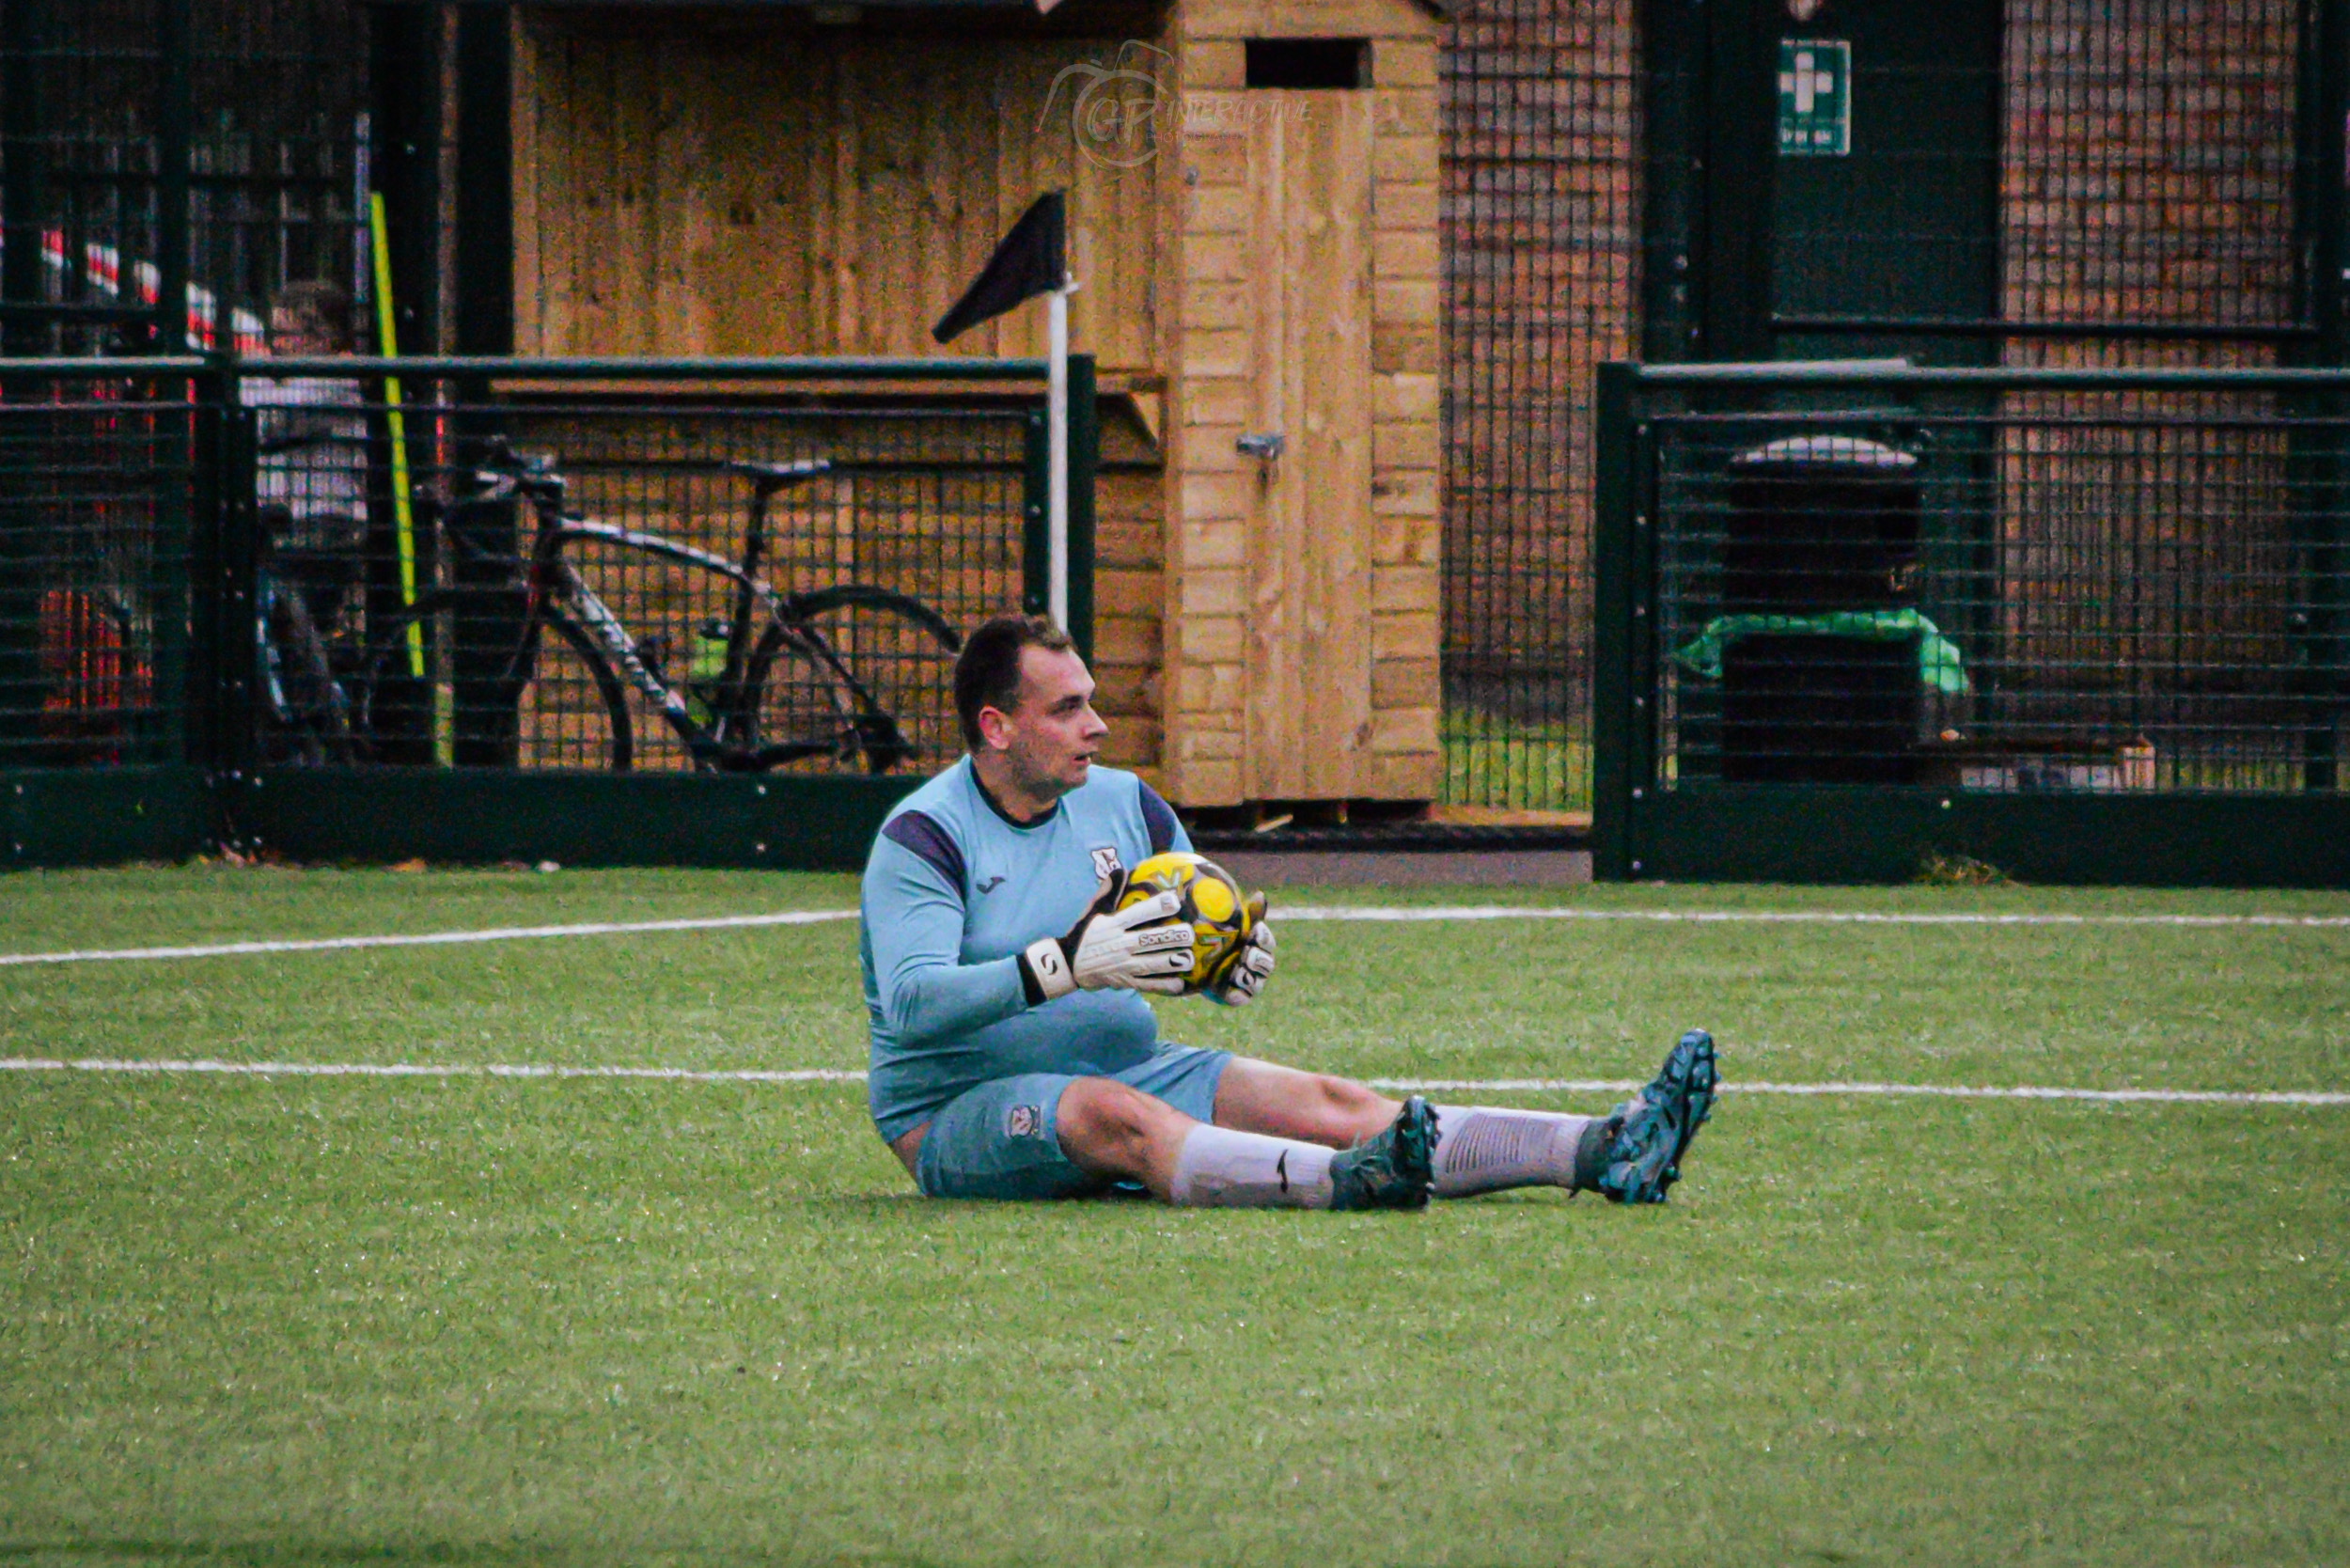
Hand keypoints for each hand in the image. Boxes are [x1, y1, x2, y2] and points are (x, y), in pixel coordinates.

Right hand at [1018, 869, 1194, 1002]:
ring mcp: (1122, 966)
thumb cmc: (1084, 933)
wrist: (1068, 965)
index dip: (1155, 908)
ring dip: (1171, 962)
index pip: (1136, 914)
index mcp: (1113, 925)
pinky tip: (1179, 984)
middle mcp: (1119, 945)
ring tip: (1190, 959)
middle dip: (1169, 937)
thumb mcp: (1093, 910)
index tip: (1174, 901)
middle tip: (1190, 933)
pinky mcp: (1124, 982)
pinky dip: (1163, 986)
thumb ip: (1109, 891)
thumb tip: (1122, 869)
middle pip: (1148, 940)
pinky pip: (1146, 985)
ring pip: (1150, 964)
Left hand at [1206, 894, 1274, 1005]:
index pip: (1267, 941)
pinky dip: (1238, 990)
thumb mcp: (1229, 927)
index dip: (1262, 937)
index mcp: (1259, 946)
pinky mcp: (1239, 996)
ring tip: (1236, 967)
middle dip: (1256, 958)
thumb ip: (1247, 914)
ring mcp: (1251, 982)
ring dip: (1248, 974)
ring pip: (1258, 981)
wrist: (1196, 966)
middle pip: (1267, 963)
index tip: (1252, 932)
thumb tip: (1261, 894)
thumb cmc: (1218, 942)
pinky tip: (1228, 982)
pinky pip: (1244, 996)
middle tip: (1244, 953)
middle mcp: (1259, 965)